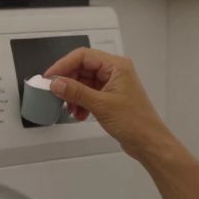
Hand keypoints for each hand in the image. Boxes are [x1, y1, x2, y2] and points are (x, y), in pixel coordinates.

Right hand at [43, 47, 170, 160]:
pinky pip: (89, 94)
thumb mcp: (101, 105)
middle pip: (82, 68)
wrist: (148, 142)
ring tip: (70, 107)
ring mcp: (112, 84)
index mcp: (117, 66)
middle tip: (56, 93)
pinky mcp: (110, 97)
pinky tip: (79, 113)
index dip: (64, 65)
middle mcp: (115, 72)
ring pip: (84, 82)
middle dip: (68, 82)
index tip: (50, 76)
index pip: (83, 56)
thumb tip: (57, 83)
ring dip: (74, 95)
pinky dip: (81, 102)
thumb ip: (76, 92)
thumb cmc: (136, 122)